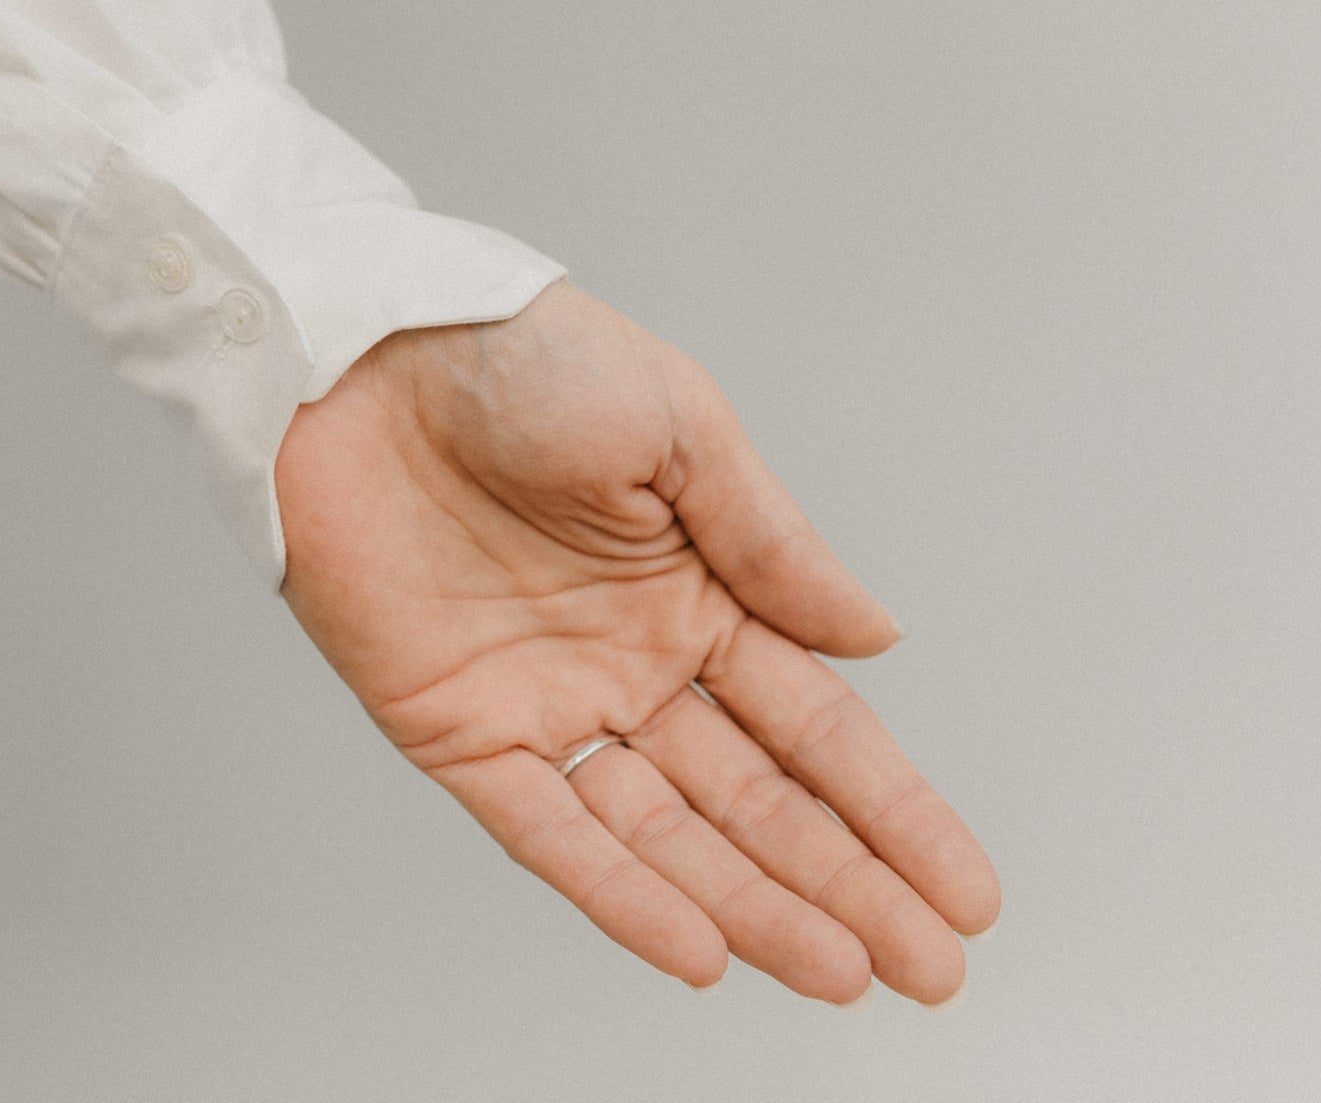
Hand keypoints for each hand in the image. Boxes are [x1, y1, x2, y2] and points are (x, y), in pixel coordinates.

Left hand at [274, 280, 999, 1002]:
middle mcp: (631, 656)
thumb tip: (877, 637)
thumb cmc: (516, 352)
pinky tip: (700, 950)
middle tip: (932, 969)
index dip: (893, 806)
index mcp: (696, 582)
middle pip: (758, 796)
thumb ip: (771, 541)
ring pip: (668, 832)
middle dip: (848, 882)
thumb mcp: (675, 423)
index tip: (966, 888)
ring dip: (755, 906)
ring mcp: (547, 698)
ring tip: (843, 972)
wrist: (354, 348)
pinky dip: (620, 893)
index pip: (815, 720)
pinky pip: (548, 829)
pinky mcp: (456, 726)